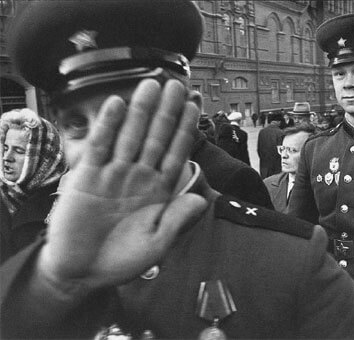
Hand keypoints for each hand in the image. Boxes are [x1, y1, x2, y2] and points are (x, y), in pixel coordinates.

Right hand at [39, 79, 207, 291]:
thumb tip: (202, 198)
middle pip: (155, 137)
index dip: (186, 129)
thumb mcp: (156, 243)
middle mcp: (138, 176)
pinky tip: (117, 104)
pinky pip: (99, 147)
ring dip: (140, 111)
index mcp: (159, 190)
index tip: (195, 106)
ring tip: (151, 85)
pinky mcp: (87, 177)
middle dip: (167, 112)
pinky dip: (107, 126)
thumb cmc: (123, 259)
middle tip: (176, 85)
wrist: (81, 272)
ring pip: (130, 136)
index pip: (176, 153)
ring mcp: (113, 174)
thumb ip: (177, 218)